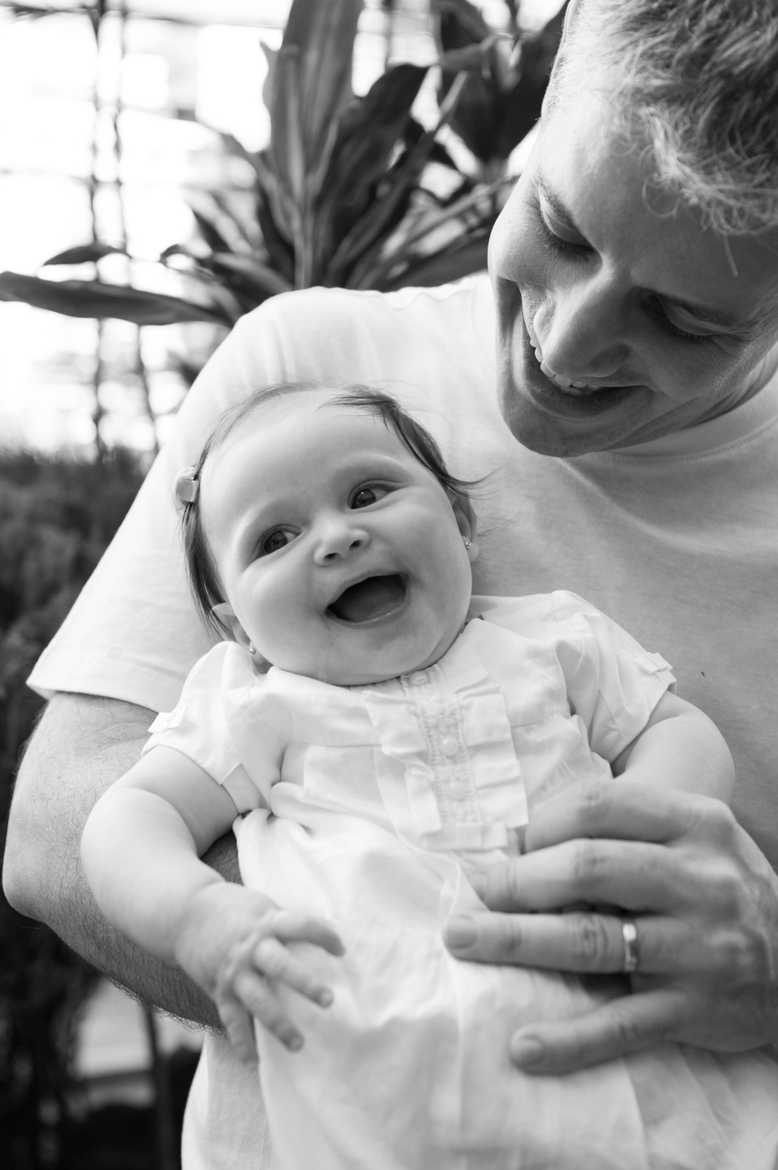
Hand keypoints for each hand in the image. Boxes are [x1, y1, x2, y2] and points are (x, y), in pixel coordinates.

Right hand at [174, 883, 344, 1062]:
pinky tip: (253, 1063)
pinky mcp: (219, 989)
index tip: (341, 950)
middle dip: (305, 983)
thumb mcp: (260, 905)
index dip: (323, 935)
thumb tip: (319, 934)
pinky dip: (241, 1043)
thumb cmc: (232, 908)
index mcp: (266, 921)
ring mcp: (234, 971)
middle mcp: (251, 947)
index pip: (300, 926)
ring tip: (299, 1045)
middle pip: (281, 966)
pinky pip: (232, 1019)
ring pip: (259, 1000)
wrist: (185, 913)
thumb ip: (283, 922)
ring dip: (279, 1024)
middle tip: (329, 1000)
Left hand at [443, 780, 777, 1073]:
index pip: (597, 806)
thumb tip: (518, 842)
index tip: (503, 847)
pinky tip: (524, 1045)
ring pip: (592, 941)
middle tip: (473, 893)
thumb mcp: (691, 836)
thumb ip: (622, 829)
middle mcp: (698, 880)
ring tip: (465, 939)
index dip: (538, 824)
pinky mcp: (695, 1010)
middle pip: (588, 868)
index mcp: (693, 823)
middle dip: (517, 881)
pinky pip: (622, 1026)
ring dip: (519, 941)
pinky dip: (570, 1039)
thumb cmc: (720, 886)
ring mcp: (698, 947)